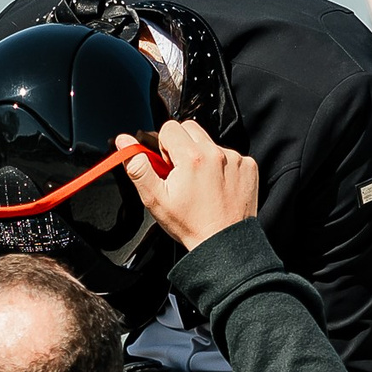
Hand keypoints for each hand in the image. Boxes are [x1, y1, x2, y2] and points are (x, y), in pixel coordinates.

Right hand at [119, 120, 257, 250]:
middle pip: (190, 129)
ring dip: (202, 156)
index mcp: (191, 157)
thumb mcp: (155, 199)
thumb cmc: (190, 224)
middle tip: (181, 172)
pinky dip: (222, 166)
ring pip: (210, 142)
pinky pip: (230, 155)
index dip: (164, 147)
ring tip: (200, 182)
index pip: (170, 128)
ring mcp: (235, 159)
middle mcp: (215, 153)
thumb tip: (124, 142)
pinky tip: (217, 186)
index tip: (168, 167)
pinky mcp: (248, 167)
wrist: (223, 243)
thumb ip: (138, 167)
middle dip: (181, 145)